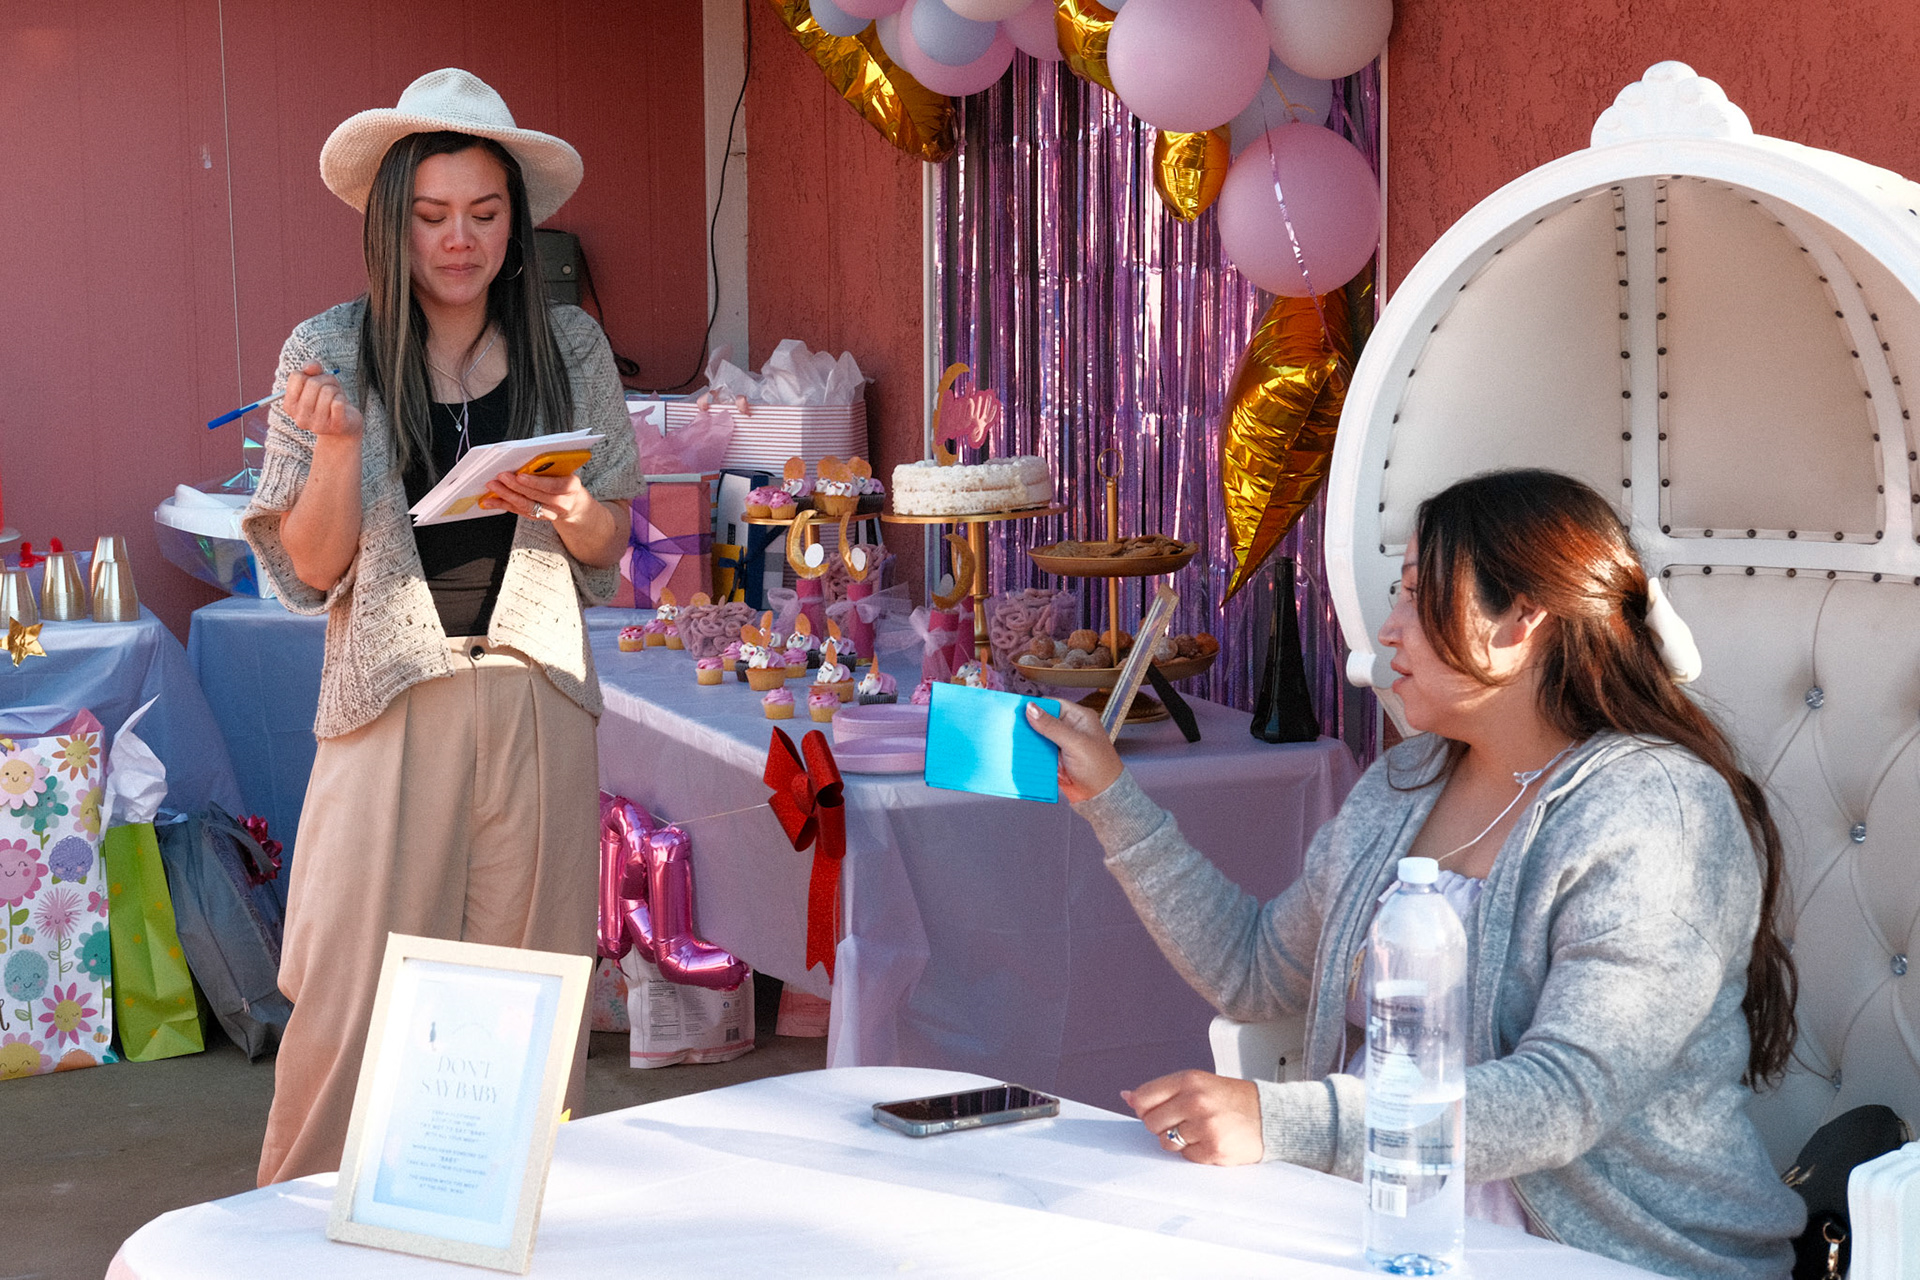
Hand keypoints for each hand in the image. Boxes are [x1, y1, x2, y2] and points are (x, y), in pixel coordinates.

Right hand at [281, 362, 362, 438]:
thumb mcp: (319, 381)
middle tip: (331, 391)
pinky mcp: (335, 426)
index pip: (297, 376)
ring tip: (335, 399)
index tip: (316, 384)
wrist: (345, 424)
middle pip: (313, 383)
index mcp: (290, 406)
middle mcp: (299, 418)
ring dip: (336, 391)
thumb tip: (310, 367)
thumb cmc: (329, 400)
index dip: (311, 375)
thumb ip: (312, 369)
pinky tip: (342, 407)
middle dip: (327, 381)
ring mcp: (316, 424)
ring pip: (327, 391)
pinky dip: (342, 399)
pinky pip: (337, 403)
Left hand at [483, 470, 593, 526]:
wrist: (574, 503)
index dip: (535, 482)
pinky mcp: (538, 518)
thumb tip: (526, 459)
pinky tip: (491, 501)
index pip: (553, 486)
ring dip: (506, 496)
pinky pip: (519, 511)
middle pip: (536, 496)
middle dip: (515, 486)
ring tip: (492, 487)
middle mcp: (562, 503)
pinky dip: (503, 505)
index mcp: (571, 487)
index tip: (520, 475)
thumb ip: (549, 466)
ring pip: (525, 506)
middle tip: (501, 477)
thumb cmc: (566, 481)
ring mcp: (550, 513)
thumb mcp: (565, 471)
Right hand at [1024, 697, 1123, 802]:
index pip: (1054, 704)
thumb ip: (1052, 726)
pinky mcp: (1056, 759)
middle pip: (1043, 720)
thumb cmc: (1100, 768)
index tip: (1019, 709)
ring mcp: (1062, 745)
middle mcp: (1070, 729)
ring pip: (1039, 737)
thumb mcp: (1075, 743)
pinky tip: (1022, 754)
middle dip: (1030, 725)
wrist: (1101, 797)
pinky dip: (1031, 754)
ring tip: (1014, 741)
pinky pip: (1039, 753)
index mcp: (1079, 718)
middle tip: (1013, 727)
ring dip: (1029, 741)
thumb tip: (1032, 708)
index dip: (1037, 706)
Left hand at [1122, 1069, 1263, 1165]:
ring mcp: (1205, 1126)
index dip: (1144, 1108)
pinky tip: (1211, 1141)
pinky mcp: (1213, 1149)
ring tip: (1201, 1131)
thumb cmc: (1232, 1100)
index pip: (1143, 1097)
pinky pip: (1186, 1157)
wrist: (1271, 1116)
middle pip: (1151, 1123)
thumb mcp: (1198, 1084)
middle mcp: (1195, 1100)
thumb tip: (1126, 1096)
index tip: (1157, 1111)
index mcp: (1189, 1080)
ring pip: (1166, 1142)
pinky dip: (1195, 1153)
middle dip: (1162, 1126)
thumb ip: (1162, 1091)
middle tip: (1184, 1121)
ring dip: (1179, 1141)